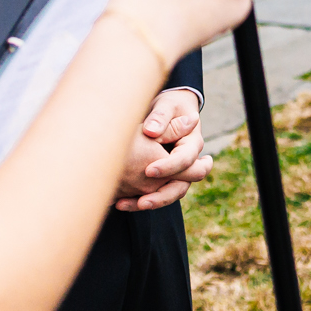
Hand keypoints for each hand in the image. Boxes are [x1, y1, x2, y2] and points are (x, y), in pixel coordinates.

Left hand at [113, 89, 210, 211]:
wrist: (169, 110)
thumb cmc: (169, 106)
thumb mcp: (166, 106)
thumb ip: (160, 118)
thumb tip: (152, 131)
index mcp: (192, 143)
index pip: (186, 160)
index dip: (168, 167)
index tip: (148, 170)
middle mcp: (187, 162)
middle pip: (181, 186)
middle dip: (161, 196)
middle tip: (142, 201)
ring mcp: (176, 173)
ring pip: (167, 194)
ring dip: (148, 202)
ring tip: (123, 204)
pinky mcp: (162, 178)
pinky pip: (154, 194)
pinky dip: (137, 200)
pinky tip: (118, 202)